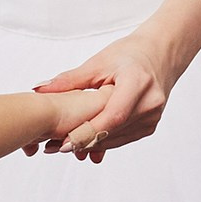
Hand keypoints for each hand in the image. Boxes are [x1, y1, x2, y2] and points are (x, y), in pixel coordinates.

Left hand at [36, 35, 176, 159]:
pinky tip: (82, 143)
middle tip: (53, 147)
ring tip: (61, 147)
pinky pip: (122, 139)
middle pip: (112, 131)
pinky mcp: (150, 126)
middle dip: (83, 141)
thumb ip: (71, 80)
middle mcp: (149, 103)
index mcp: (138, 83)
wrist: (160, 55)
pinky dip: (103, 141)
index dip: (88, 132)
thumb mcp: (99, 62)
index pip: (112, 116)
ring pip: (116, 139)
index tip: (64, 142)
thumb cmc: (130, 54)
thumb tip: (40, 89)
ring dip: (90, 145)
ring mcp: (152, 117)